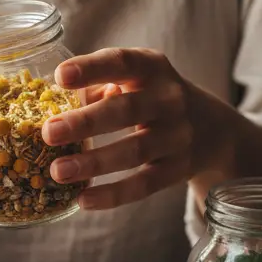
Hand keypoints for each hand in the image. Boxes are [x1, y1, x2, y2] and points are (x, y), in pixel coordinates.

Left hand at [41, 48, 261, 211]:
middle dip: (85, 122)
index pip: (122, 63)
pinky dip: (113, 194)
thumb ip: (98, 88)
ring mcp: (178, 136)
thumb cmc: (154, 98)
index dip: (91, 68)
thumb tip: (47, 106)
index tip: (60, 76)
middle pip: (126, 110)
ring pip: (134, 151)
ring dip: (94, 163)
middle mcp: (170, 99)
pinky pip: (144, 184)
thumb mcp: (136, 80)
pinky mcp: (179, 169)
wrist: (215, 128)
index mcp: (153, 68)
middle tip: (48, 132)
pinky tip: (83, 199)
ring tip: (58, 171)